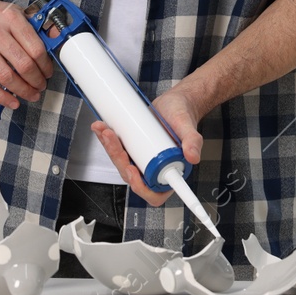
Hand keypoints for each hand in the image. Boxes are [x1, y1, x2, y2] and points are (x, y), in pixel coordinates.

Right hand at [0, 0, 52, 110]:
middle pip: (23, 65)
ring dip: (23, 91)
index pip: (35, 48)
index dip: (46, 65)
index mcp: (11, 19)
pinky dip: (1, 97)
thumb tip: (55, 35)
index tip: (48, 72)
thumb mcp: (14, 11)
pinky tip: (12, 101)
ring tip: (32, 94)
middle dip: (37, 80)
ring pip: (7, 77)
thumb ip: (35, 24)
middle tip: (41, 85)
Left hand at [92, 86, 204, 203]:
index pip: (155, 193)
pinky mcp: (133, 148)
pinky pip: (118, 150)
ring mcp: (142, 158)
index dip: (141, 187)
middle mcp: (154, 168)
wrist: (176, 101)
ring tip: (105, 130)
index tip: (132, 170)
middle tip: (113, 140)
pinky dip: (108, 140)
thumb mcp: (188, 126)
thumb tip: (193, 157)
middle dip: (118, 158)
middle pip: (132, 175)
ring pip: (121, 163)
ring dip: (110, 149)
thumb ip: (193, 141)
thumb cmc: (183, 114)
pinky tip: (102, 128)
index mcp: (169, 171)